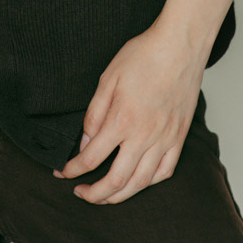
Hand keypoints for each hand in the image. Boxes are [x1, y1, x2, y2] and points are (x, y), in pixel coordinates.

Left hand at [53, 21, 208, 204]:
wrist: (179, 46)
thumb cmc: (143, 56)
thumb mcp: (108, 79)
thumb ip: (94, 114)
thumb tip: (85, 143)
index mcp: (122, 120)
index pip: (91, 158)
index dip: (73, 170)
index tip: (63, 172)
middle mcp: (144, 136)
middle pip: (116, 180)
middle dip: (94, 194)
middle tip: (80, 194)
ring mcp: (165, 139)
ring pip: (141, 182)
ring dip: (120, 195)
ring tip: (106, 197)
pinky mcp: (179, 137)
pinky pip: (165, 171)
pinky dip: (149, 182)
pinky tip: (138, 181)